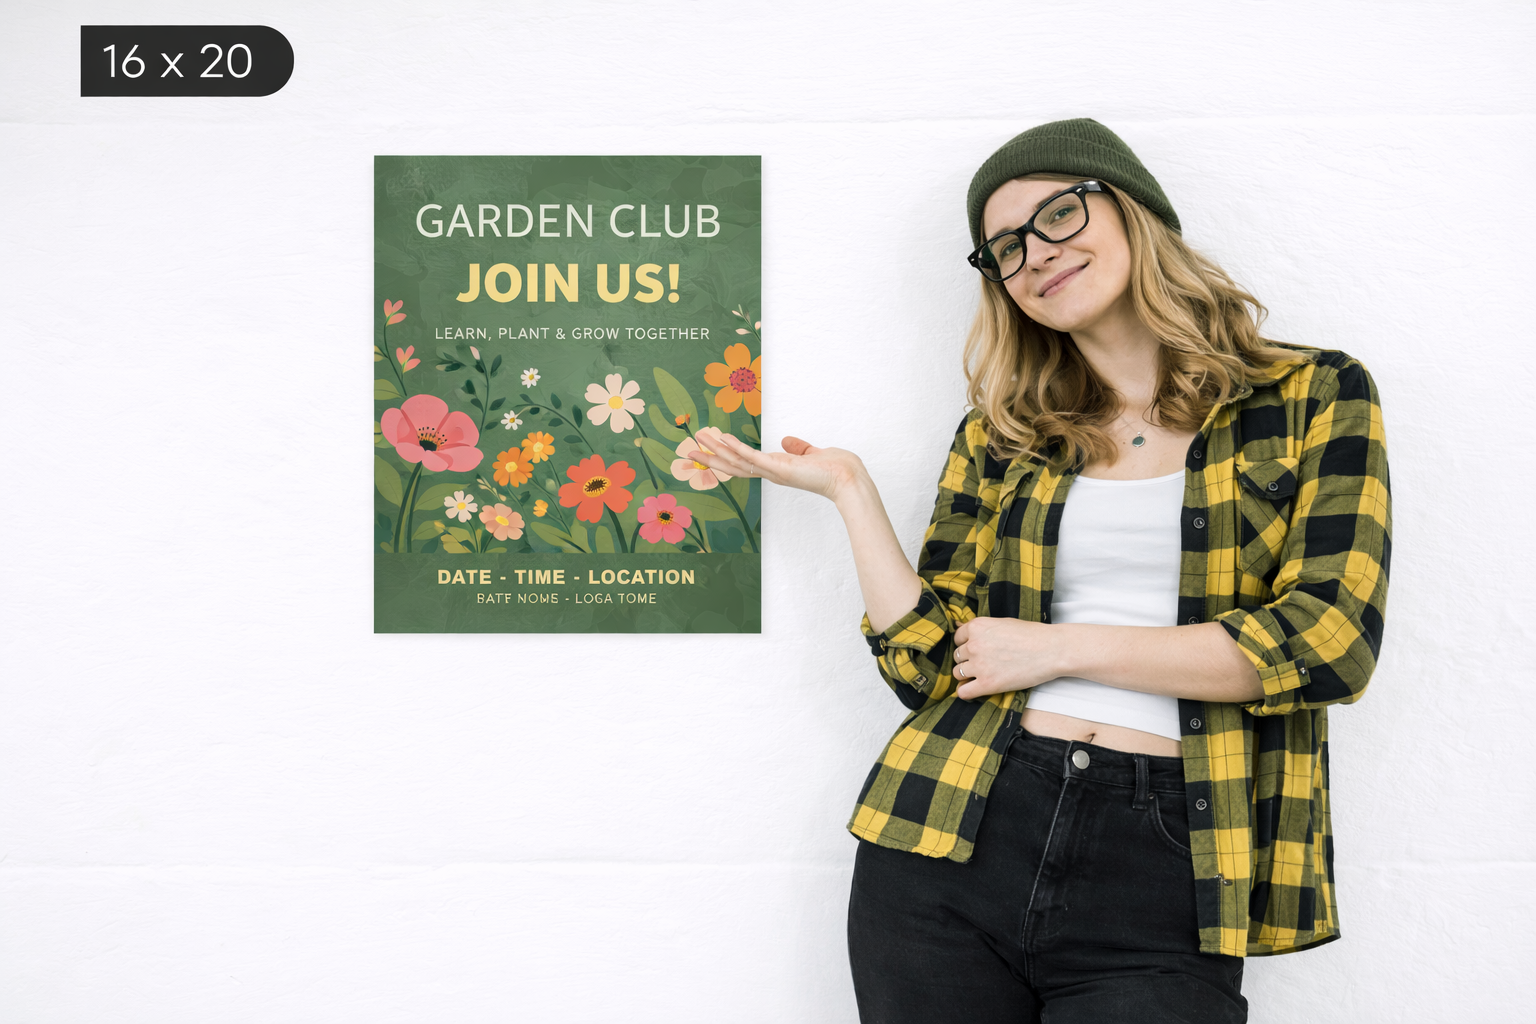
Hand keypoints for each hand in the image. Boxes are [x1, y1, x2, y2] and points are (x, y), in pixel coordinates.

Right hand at [691, 432, 867, 503]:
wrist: (848, 479)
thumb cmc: (836, 469)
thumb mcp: (812, 454)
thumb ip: (798, 448)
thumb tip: (787, 440)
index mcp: (776, 469)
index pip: (744, 463)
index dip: (725, 456)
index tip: (709, 448)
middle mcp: (771, 473)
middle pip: (732, 466)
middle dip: (710, 457)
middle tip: (689, 448)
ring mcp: (773, 471)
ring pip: (736, 461)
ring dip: (715, 450)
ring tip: (697, 438)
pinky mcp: (779, 468)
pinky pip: (752, 457)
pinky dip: (736, 448)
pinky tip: (722, 439)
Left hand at [952, 617, 1061, 699]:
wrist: (1051, 650)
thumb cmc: (1031, 635)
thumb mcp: (1002, 623)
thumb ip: (980, 628)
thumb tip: (957, 625)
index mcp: (977, 627)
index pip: (957, 638)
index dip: (967, 644)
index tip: (978, 650)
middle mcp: (973, 645)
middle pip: (957, 656)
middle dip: (967, 660)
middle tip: (985, 663)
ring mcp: (979, 665)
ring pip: (958, 673)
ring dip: (967, 675)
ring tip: (984, 675)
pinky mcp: (987, 684)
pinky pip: (963, 692)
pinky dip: (966, 692)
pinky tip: (976, 689)